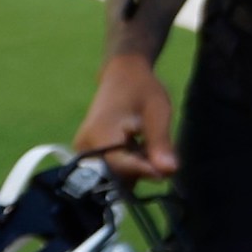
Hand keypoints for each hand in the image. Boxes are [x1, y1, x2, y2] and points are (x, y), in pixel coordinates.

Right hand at [74, 54, 176, 180]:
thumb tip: (168, 172)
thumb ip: (160, 143)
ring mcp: (83, 153)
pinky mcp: (88, 155)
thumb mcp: (158, 112)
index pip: (120, 167)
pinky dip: (129, 165)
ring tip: (147, 145)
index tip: (166, 172)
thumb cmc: (142, 89)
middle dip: (141, 172)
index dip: (144, 172)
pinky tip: (139, 148)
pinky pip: (110, 169)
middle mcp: (84, 148)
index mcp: (99, 135)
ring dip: (136, 169)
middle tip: (160, 155)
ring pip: (114, 175)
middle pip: (115, 176)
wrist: (122, 76)